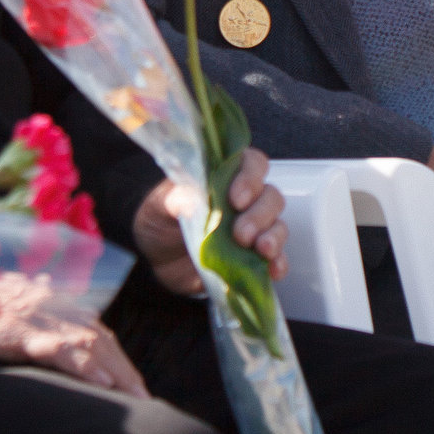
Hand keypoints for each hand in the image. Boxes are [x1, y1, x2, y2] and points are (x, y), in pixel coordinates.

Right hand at [0, 285, 151, 396]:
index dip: (118, 357)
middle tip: (146, 399)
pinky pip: (58, 349)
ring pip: (88, 344)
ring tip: (136, 397)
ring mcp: (37, 318)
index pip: (96, 331)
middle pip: (100, 339)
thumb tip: (45, 287)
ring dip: (115, 371)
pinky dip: (83, 365)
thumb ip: (31, 304)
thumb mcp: (7, 303)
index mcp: (51, 302)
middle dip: (126, 370)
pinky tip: (101, 382)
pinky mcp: (19, 332)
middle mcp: (51, 306)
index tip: (135, 385)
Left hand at [132, 149, 288, 295]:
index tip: (236, 198)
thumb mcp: (160, 204)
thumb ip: (178, 197)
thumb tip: (196, 200)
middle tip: (241, 233)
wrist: (154, 261)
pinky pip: (277, 259)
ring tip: (261, 250)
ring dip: (274, 237)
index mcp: (225, 177)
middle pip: (271, 196)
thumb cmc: (160, 221)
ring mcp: (253, 230)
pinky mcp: (254, 259)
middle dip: (260, 214)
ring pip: (278, 225)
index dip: (251, 177)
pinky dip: (279, 263)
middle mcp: (246, 200)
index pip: (252, 164)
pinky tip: (273, 269)